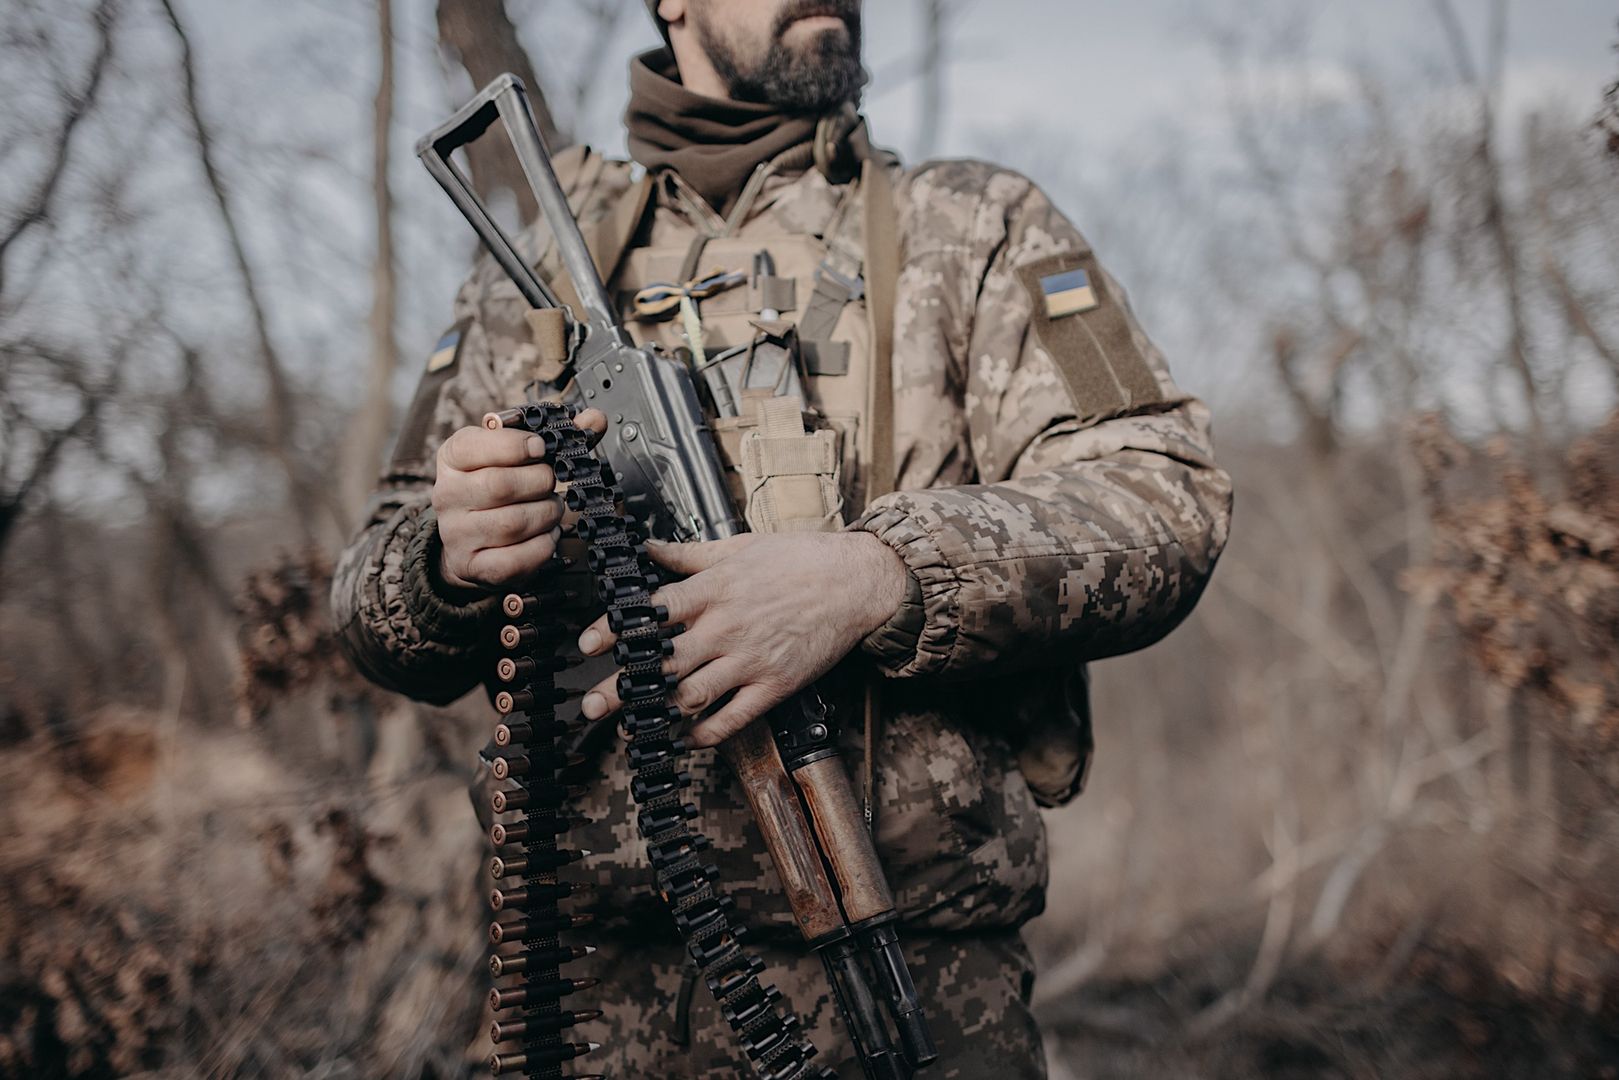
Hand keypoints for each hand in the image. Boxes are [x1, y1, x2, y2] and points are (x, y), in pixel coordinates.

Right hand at [431, 409, 606, 589]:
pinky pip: (516, 558)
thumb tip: (594, 419)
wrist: (474, 538)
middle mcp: (447, 495)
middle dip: (541, 483)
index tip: (541, 448)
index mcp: (453, 458)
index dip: (515, 445)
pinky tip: (546, 535)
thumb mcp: (518, 455)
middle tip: (551, 485)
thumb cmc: (500, 487)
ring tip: (550, 510)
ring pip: (513, 523)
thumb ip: (556, 437)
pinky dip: (543, 546)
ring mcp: (456, 533)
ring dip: (546, 515)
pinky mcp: (472, 565)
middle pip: (500, 485)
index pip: (474, 445)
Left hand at [575, 531, 908, 746]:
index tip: (587, 646)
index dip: (615, 630)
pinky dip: (707, 733)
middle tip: (592, 705)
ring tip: (633, 726)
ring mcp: (750, 659)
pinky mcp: (775, 684)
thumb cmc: (801, 558)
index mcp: (714, 590)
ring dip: (657, 713)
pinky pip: (733, 718)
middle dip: (622, 687)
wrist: (857, 580)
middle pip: (661, 661)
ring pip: (691, 694)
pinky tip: (689, 738)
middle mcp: (725, 627)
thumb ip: (689, 554)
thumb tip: (648, 545)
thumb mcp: (739, 546)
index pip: (651, 612)